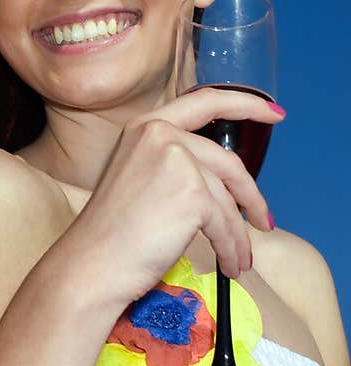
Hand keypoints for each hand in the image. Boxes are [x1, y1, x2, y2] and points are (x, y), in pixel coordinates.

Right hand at [64, 88, 284, 306]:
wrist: (92, 264)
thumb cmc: (111, 232)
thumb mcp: (139, 177)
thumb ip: (173, 163)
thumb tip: (224, 179)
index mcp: (145, 125)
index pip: (204, 101)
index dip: (245, 104)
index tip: (273, 113)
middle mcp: (160, 133)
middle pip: (228, 162)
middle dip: (251, 196)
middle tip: (265, 220)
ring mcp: (177, 160)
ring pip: (229, 198)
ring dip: (238, 234)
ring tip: (238, 259)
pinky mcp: (192, 193)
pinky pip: (226, 223)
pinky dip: (231, 247)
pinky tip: (228, 264)